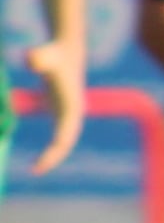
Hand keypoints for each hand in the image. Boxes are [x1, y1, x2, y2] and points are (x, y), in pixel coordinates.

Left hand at [12, 32, 75, 174]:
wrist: (67, 51)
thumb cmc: (53, 53)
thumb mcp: (44, 55)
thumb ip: (38, 58)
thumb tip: (31, 61)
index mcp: (72, 106)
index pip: (65, 134)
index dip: (54, 149)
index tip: (42, 162)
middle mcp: (74, 114)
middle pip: (66, 142)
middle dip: (53, 158)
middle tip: (35, 171)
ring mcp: (69, 114)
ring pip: (64, 142)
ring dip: (53, 156)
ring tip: (36, 169)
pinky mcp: (62, 113)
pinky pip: (59, 137)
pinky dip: (51, 150)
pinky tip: (40, 160)